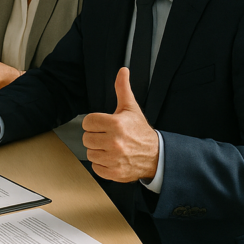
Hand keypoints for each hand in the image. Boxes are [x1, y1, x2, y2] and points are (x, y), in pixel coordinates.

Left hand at [82, 68, 159, 182]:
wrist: (157, 155)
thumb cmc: (140, 131)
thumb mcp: (131, 108)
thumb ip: (123, 88)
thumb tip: (123, 70)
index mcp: (116, 124)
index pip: (88, 122)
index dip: (94, 123)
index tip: (103, 125)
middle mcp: (114, 142)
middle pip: (86, 138)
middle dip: (95, 136)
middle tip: (108, 136)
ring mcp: (114, 159)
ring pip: (90, 153)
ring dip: (98, 151)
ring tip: (110, 147)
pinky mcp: (114, 173)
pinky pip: (95, 167)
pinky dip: (102, 164)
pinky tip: (112, 158)